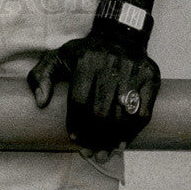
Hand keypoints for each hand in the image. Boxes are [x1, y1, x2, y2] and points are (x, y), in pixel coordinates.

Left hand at [27, 24, 160, 160]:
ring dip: (112, 140)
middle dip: (94, 138)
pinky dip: (132, 132)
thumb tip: (40, 102)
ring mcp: (132, 70)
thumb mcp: (58, 57)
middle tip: (90, 152)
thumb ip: (41, 76)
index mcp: (85, 60)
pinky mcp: (150, 77)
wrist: (120, 36)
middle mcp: (110, 63)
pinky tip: (121, 142)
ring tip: (103, 153)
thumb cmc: (85, 53)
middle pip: (100, 112)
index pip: (79, 101)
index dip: (76, 124)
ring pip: (121, 116)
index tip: (74, 138)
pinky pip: (142, 113)